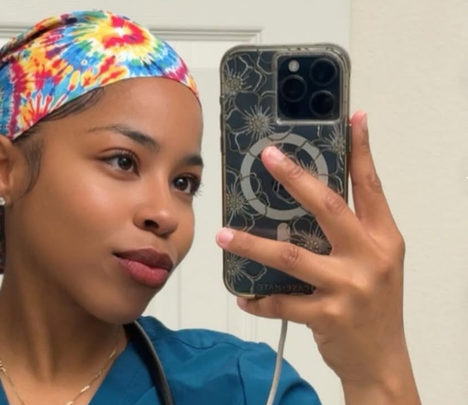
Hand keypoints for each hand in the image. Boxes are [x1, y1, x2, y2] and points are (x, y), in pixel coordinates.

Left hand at [215, 111, 419, 402]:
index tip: (352, 118)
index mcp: (384, 238)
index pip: (371, 186)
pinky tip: (241, 293)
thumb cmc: (373, 304)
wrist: (381, 359)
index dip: (361, 151)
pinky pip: (282, 302)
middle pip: (329, 207)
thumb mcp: (375, 261)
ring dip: (252, 244)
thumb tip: (311, 192)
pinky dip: (257, 298)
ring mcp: (349, 287)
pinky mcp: (328, 316)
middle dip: (295, 178)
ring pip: (291, 256)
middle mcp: (370, 257)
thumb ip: (352, 230)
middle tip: (266, 156)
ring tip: (223, 235)